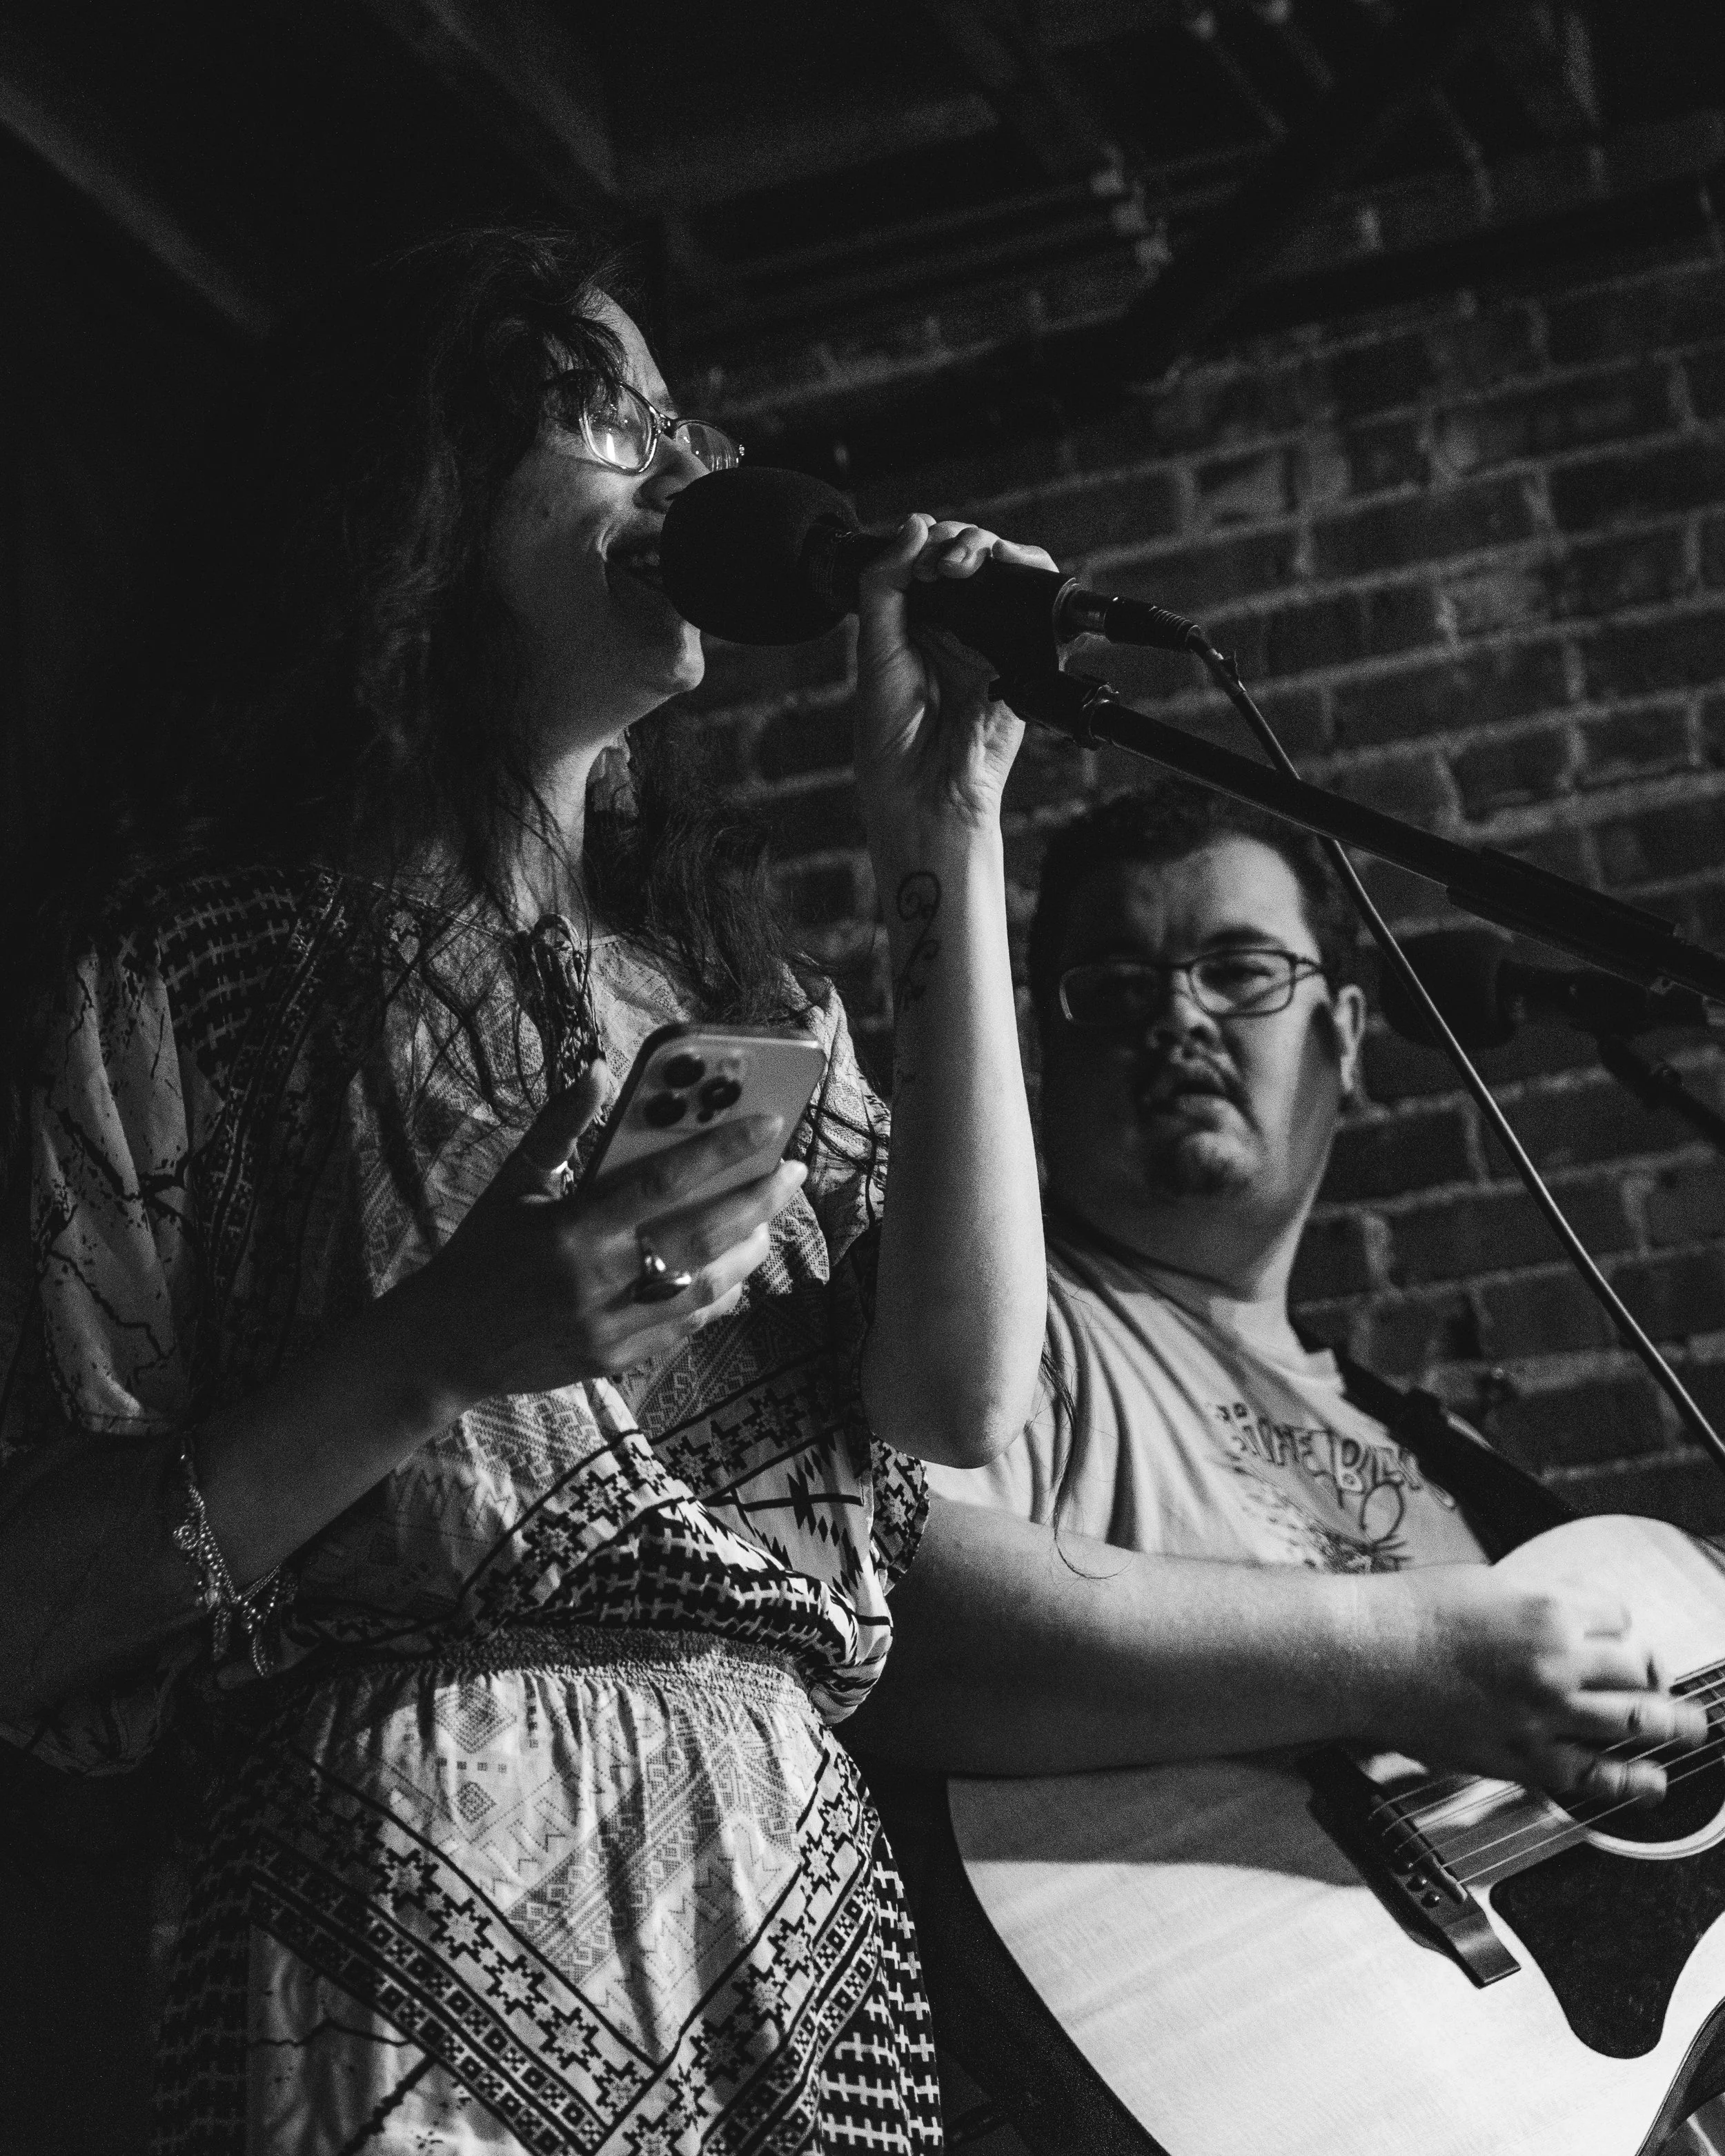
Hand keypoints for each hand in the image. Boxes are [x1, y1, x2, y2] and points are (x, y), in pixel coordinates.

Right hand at [399, 1064, 805, 1405]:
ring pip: (704, 1287)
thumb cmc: (482, 1250)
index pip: (663, 1182)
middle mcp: (595, 1280)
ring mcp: (609, 1327)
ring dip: (749, 1250)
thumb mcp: (514, 1181)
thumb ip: (560, 1125)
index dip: (723, 1150)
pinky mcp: (616, 1360)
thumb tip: (600, 1070)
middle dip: (759, 1200)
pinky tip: (737, 1268)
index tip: (770, 1123)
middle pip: (701, 1235)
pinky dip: (719, 1295)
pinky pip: (685, 1325)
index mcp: (570, 1228)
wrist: (444, 1346)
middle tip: (793, 1171)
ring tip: (770, 1219)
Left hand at [853, 514, 1055, 832]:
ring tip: (969, 565)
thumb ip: (885, 585)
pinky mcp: (1022, 662)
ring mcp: (990, 642)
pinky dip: (1035, 585)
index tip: (922, 555)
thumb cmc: (891, 734)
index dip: (929, 540)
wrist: (927, 791)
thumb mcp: (876, 649)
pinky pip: (1040, 614)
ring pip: (1009, 576)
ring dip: (997, 553)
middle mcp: (954, 627)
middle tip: (948, 562)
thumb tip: (915, 524)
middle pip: (974, 557)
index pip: (928, 557)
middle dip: (965, 541)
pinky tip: (1012, 577)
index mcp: (913, 622)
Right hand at [1361, 1564, 1709, 1803]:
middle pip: (1639, 1668)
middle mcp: (1556, 1660)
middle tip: (1667, 1685)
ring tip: (1691, 1728)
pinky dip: (1634, 1782)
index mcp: (1548, 1608)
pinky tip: (1653, 1781)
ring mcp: (1543, 1713)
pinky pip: (1596, 1775)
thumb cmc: (1412, 1613)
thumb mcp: (1486, 1582)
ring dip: (1673, 1725)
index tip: (1615, 1635)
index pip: (1620, 1616)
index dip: (1620, 1626)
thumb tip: (1572, 1617)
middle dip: (1656, 1674)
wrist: (1364, 1654)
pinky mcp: (1523, 1757)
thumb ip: (1536, 1601)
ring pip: (1636, 1720)